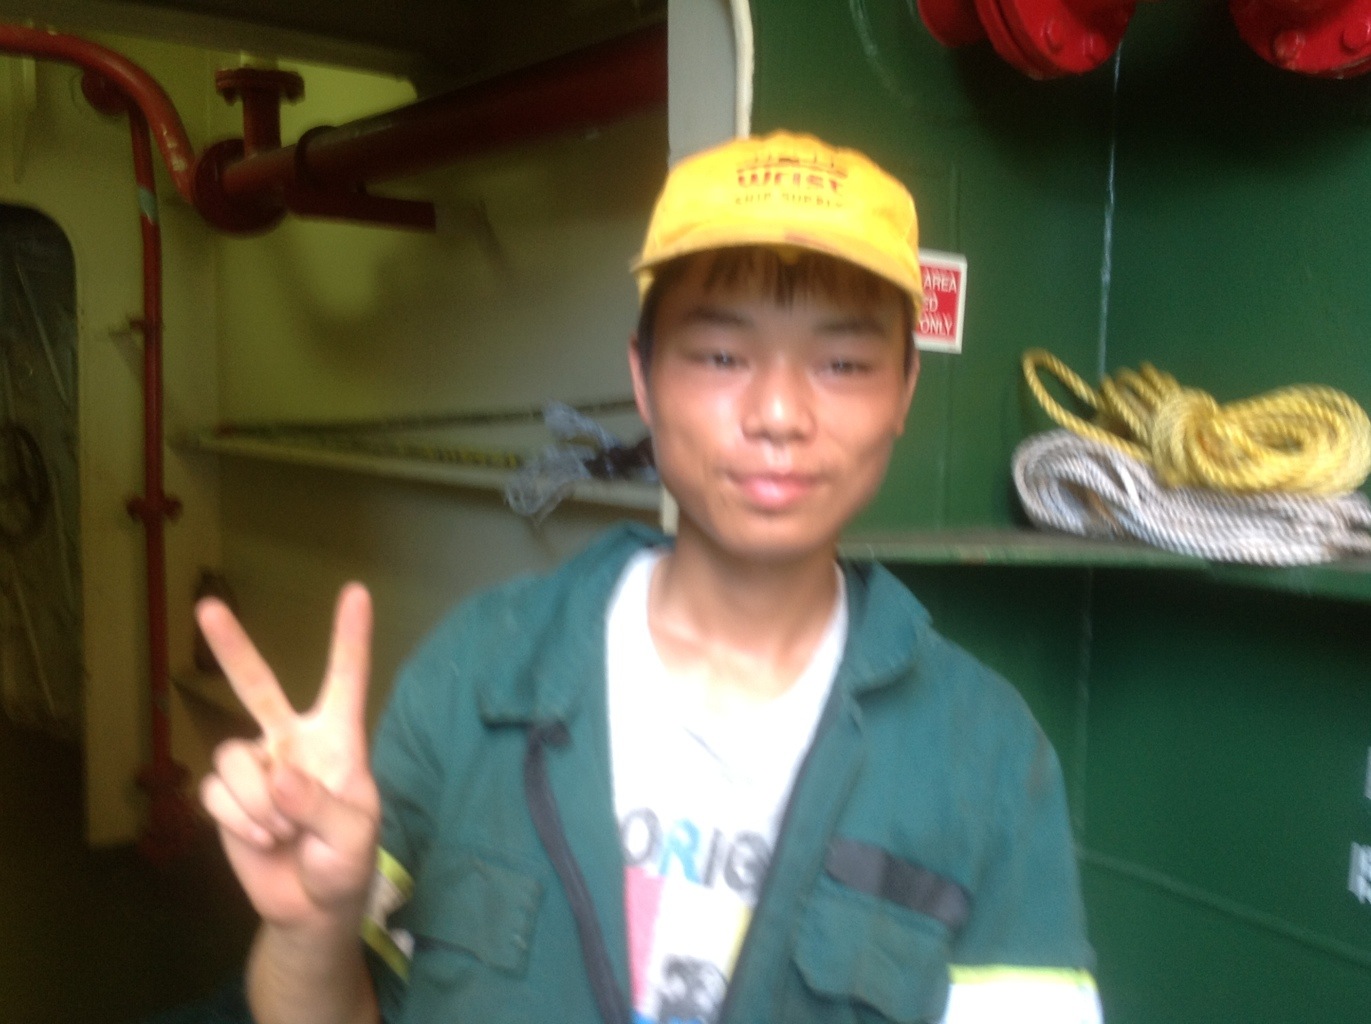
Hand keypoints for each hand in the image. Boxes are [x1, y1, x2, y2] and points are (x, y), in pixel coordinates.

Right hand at [198, 584, 380, 933]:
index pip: (346, 680)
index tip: (357, 591)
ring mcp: (256, 767)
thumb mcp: (353, 837)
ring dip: (256, 801)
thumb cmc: (347, 862)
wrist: (312, 907)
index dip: (351, 637)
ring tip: (283, 831)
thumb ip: (322, 806)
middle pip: (258, 687)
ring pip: (234, 757)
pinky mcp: (226, 797)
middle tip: (207, 607)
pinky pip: (216, 794)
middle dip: (231, 648)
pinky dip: (238, 820)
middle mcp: (292, 742)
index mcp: (338, 740)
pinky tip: (262, 838)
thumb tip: (280, 776)